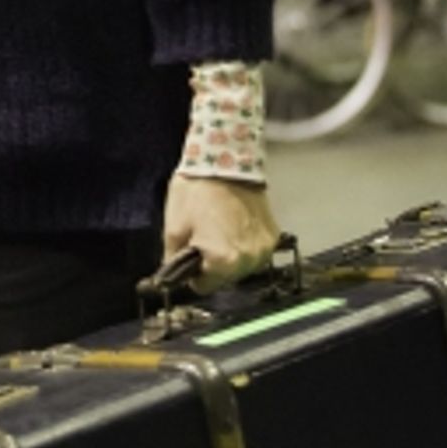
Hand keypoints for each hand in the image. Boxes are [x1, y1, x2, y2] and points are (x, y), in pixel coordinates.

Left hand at [161, 174, 281, 291]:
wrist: (226, 160)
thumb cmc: (196, 192)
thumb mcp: (173, 228)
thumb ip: (174, 260)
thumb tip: (172, 276)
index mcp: (224, 262)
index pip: (204, 287)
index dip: (193, 273)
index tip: (190, 255)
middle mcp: (250, 261)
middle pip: (225, 278)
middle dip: (212, 264)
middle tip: (203, 237)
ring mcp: (265, 248)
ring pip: (242, 267)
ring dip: (231, 256)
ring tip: (220, 230)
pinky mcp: (274, 235)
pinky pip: (255, 251)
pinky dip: (245, 245)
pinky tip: (235, 226)